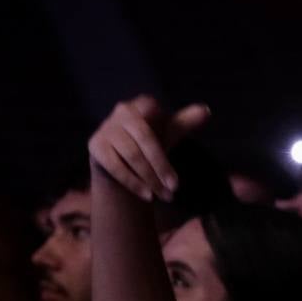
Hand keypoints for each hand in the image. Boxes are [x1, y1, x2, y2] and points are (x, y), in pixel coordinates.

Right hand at [88, 96, 210, 201]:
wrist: (121, 159)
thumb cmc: (150, 143)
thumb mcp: (169, 132)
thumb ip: (185, 122)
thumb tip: (206, 111)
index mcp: (144, 104)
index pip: (159, 125)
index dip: (167, 154)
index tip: (177, 179)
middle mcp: (122, 110)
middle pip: (146, 141)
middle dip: (160, 168)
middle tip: (174, 190)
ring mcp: (106, 127)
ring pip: (132, 156)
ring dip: (149, 179)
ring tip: (164, 195)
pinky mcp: (95, 144)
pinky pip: (115, 166)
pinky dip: (132, 182)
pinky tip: (146, 195)